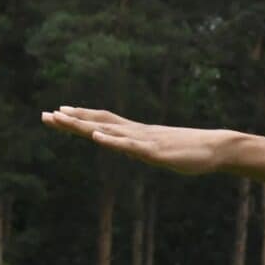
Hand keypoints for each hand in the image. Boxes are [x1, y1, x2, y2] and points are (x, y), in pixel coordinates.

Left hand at [41, 106, 235, 174]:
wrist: (218, 148)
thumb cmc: (195, 151)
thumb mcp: (164, 151)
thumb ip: (146, 149)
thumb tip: (134, 150)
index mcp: (139, 133)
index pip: (104, 121)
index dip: (81, 116)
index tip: (59, 112)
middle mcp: (137, 132)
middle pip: (99, 123)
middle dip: (71, 120)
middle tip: (45, 115)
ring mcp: (145, 141)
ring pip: (108, 131)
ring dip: (83, 125)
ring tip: (60, 118)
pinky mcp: (156, 152)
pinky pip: (130, 145)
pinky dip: (112, 140)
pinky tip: (96, 137)